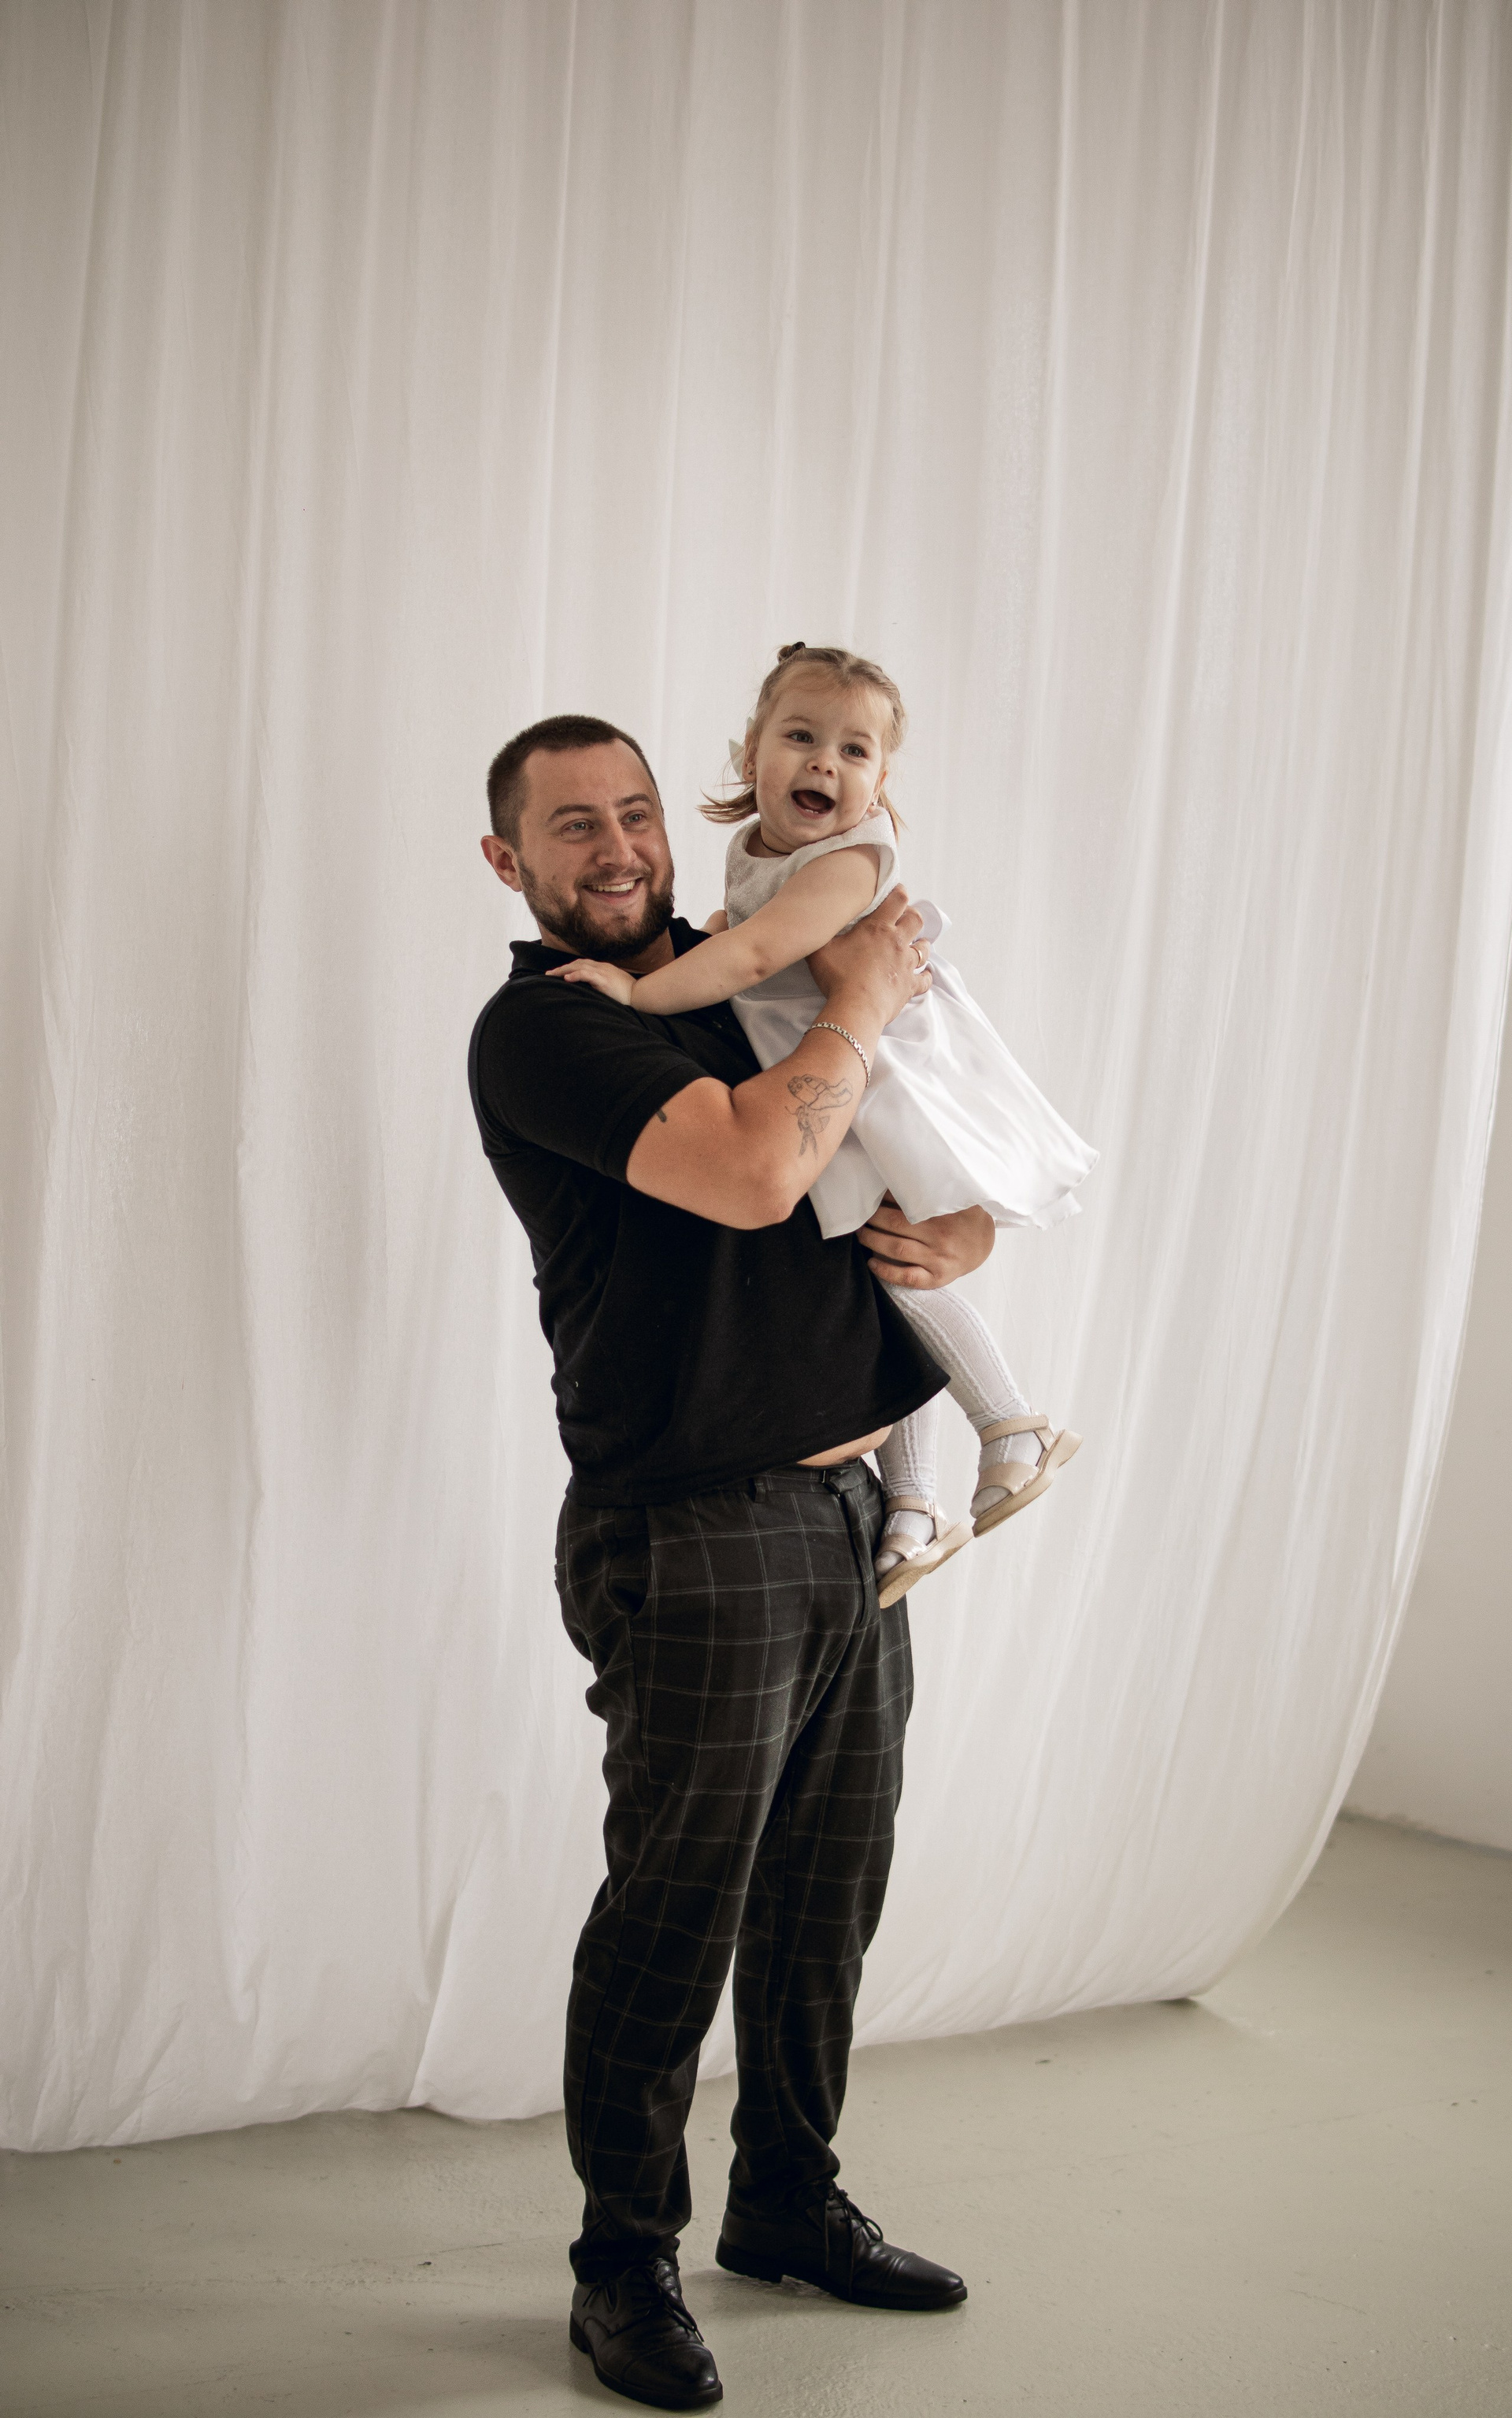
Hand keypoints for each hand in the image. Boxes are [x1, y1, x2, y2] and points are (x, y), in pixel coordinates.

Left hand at [545, 958, 636, 1004]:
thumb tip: (592, 990)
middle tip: (548, 974)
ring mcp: (603, 972)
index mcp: (604, 968)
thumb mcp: (614, 986)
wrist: (642, 995)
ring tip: (551, 975)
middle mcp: (602, 967)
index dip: (569, 967)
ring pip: (579, 967)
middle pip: (577, 963)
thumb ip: (602, 985)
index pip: (582, 964)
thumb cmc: (630, 994)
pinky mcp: (605, 980)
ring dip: (563, 970)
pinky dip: (576, 975)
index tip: (557, 973)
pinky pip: (587, 975)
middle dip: (561, 968)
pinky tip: (566, 978)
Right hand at [807, 885, 929, 1030]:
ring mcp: (906, 964)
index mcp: (877, 927)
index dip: (899, 892)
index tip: (897, 891)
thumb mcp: (820, 949)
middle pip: (916, 919)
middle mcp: (897, 942)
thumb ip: (821, 933)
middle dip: (912, 915)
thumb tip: (814, 924)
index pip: (897, 899)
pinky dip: (926, 975)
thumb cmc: (837, 977)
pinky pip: (925, 979)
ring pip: (923, 948)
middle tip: (905, 918)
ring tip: (915, 944)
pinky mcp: (910, 986)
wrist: (855, 1008)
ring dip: (920, 944)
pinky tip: (924, 974)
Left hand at [858, 1195, 994, 1289]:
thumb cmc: (962, 1218)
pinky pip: (908, 1277)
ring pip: (897, 1249)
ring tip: (860, 1233)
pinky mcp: (937, 1277)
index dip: (884, 1198)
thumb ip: (932, 1188)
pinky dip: (887, 1271)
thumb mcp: (954, 1197)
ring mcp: (938, 1258)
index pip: (907, 1202)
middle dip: (873, 1218)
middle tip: (860, 1213)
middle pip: (896, 1224)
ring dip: (872, 1240)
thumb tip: (899, 1175)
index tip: (871, 1193)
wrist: (983, 1245)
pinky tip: (871, 1263)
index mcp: (944, 1212)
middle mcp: (941, 1235)